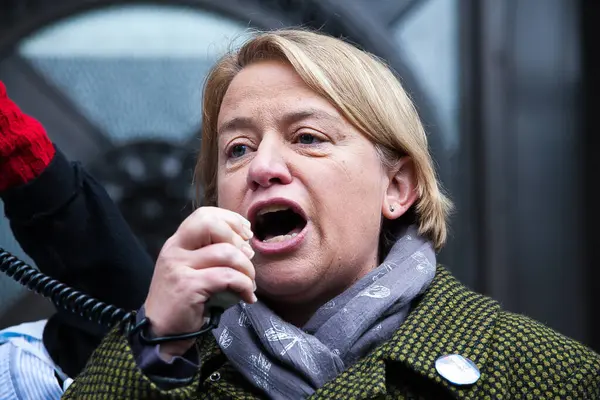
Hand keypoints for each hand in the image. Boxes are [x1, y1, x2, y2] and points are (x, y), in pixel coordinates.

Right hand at [144, 206, 255, 357]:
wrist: (161, 334)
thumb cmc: (185, 301)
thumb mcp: (193, 270)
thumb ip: (211, 253)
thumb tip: (246, 243)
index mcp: (177, 242)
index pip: (204, 214)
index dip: (230, 219)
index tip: (246, 234)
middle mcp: (175, 250)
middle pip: (210, 224)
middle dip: (238, 239)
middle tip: (248, 259)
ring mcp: (179, 267)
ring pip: (226, 253)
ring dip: (247, 269)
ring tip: (250, 283)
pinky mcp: (188, 287)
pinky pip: (227, 277)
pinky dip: (244, 286)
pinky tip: (247, 297)